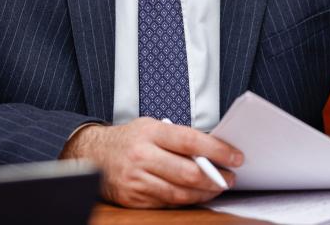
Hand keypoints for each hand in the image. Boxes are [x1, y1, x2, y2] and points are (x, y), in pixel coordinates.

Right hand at [59, 117, 241, 207]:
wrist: (93, 154)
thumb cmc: (130, 139)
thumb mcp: (152, 127)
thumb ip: (179, 138)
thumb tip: (213, 152)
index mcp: (150, 132)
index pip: (190, 141)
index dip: (217, 150)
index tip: (235, 156)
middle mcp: (142, 155)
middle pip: (188, 172)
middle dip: (215, 178)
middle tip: (229, 178)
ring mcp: (136, 179)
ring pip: (180, 192)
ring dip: (204, 193)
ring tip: (216, 187)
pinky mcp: (133, 198)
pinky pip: (167, 203)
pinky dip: (185, 201)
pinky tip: (195, 195)